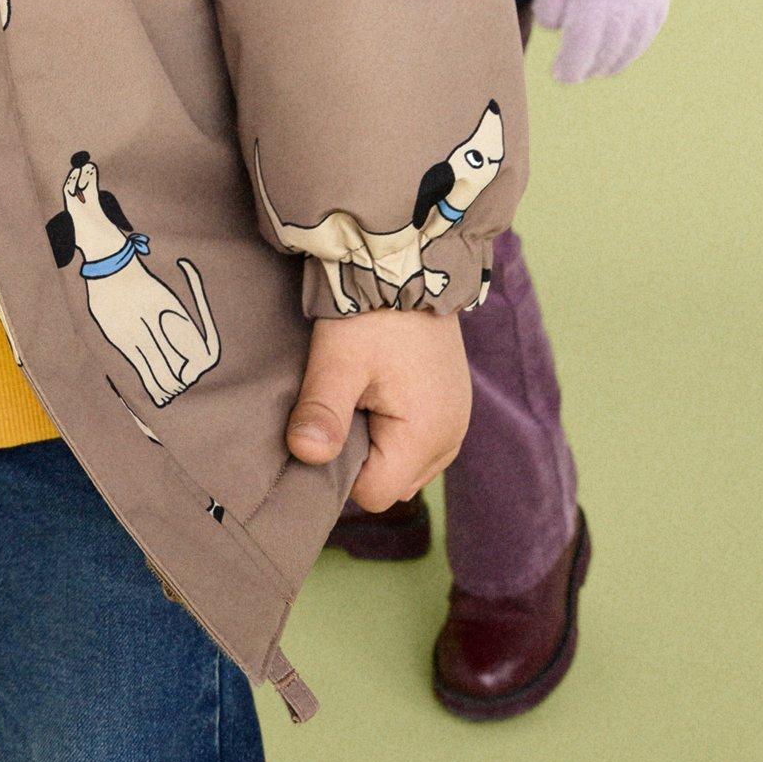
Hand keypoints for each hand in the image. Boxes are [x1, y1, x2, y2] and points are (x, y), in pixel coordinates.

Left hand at [287, 310, 470, 511]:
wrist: (410, 267)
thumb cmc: (373, 314)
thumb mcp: (339, 360)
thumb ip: (322, 410)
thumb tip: (306, 454)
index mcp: (427, 436)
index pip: (374, 494)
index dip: (343, 469)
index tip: (332, 425)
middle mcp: (450, 440)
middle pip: (391, 485)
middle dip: (362, 458)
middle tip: (349, 405)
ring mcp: (456, 426)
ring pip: (404, 468)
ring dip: (380, 445)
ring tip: (366, 396)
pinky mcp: (452, 410)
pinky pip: (419, 446)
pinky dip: (397, 432)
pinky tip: (383, 394)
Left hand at [530, 0, 670, 80]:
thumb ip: (549, 3)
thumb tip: (557, 30)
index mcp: (595, 0)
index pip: (581, 50)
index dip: (569, 68)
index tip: (559, 75)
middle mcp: (626, 8)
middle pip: (606, 54)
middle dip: (588, 68)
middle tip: (574, 73)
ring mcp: (647, 4)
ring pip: (630, 49)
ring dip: (612, 63)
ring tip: (597, 68)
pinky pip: (648, 34)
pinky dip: (634, 48)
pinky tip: (622, 51)